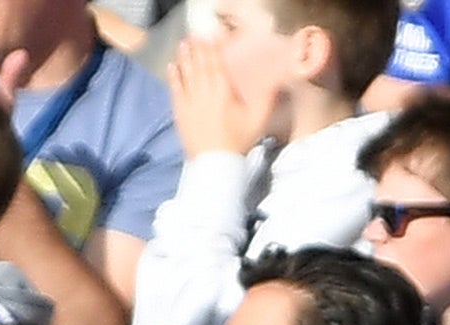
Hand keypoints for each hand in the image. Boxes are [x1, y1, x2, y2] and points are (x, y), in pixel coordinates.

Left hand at [168, 34, 272, 157]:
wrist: (215, 164)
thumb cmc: (237, 143)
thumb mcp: (258, 121)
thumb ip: (267, 100)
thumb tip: (278, 83)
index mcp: (223, 92)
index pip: (217, 63)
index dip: (213, 48)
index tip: (211, 36)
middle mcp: (205, 93)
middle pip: (200, 65)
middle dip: (197, 49)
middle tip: (194, 35)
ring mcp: (190, 103)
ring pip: (186, 74)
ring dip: (184, 58)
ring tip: (182, 44)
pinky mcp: (180, 114)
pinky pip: (175, 90)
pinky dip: (173, 77)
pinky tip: (171, 67)